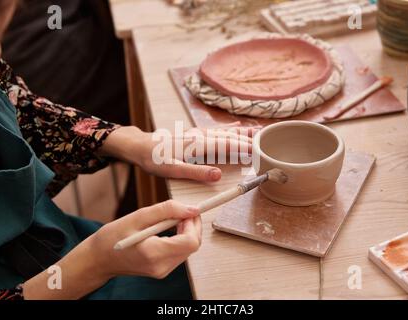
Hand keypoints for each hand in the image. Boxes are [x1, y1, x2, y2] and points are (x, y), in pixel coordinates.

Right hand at [90, 200, 201, 279]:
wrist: (99, 259)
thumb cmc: (113, 237)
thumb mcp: (138, 216)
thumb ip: (167, 210)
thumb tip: (191, 209)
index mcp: (154, 254)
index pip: (190, 241)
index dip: (193, 223)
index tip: (187, 210)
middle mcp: (162, 266)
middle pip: (193, 246)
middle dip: (192, 225)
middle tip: (181, 212)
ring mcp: (163, 271)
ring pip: (189, 249)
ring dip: (185, 231)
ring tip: (169, 220)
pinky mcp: (163, 270)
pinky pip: (180, 252)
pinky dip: (179, 238)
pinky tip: (166, 229)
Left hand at [99, 125, 258, 181]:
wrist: (140, 145)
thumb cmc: (154, 159)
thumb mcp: (171, 169)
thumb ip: (195, 171)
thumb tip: (218, 174)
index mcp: (198, 145)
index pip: (226, 146)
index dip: (244, 148)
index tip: (260, 151)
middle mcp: (201, 136)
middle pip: (229, 137)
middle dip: (248, 141)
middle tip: (267, 144)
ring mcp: (199, 134)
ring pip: (226, 132)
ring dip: (243, 133)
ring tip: (260, 133)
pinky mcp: (196, 134)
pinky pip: (218, 130)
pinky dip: (231, 128)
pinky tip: (238, 126)